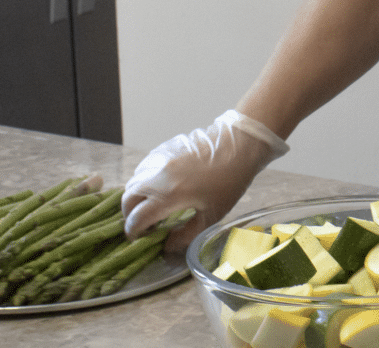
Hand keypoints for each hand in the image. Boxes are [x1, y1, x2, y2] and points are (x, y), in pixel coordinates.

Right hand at [121, 110, 287, 252]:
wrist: (240, 145)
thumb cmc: (229, 182)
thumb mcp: (211, 216)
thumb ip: (186, 235)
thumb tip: (166, 245)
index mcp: (168, 195)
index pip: (136, 219)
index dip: (134, 232)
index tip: (140, 238)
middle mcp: (157, 176)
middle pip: (127, 199)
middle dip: (130, 214)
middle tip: (144, 223)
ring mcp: (159, 159)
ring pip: (134, 180)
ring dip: (136, 195)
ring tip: (151, 204)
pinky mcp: (165, 147)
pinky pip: (145, 166)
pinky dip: (145, 179)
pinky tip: (160, 185)